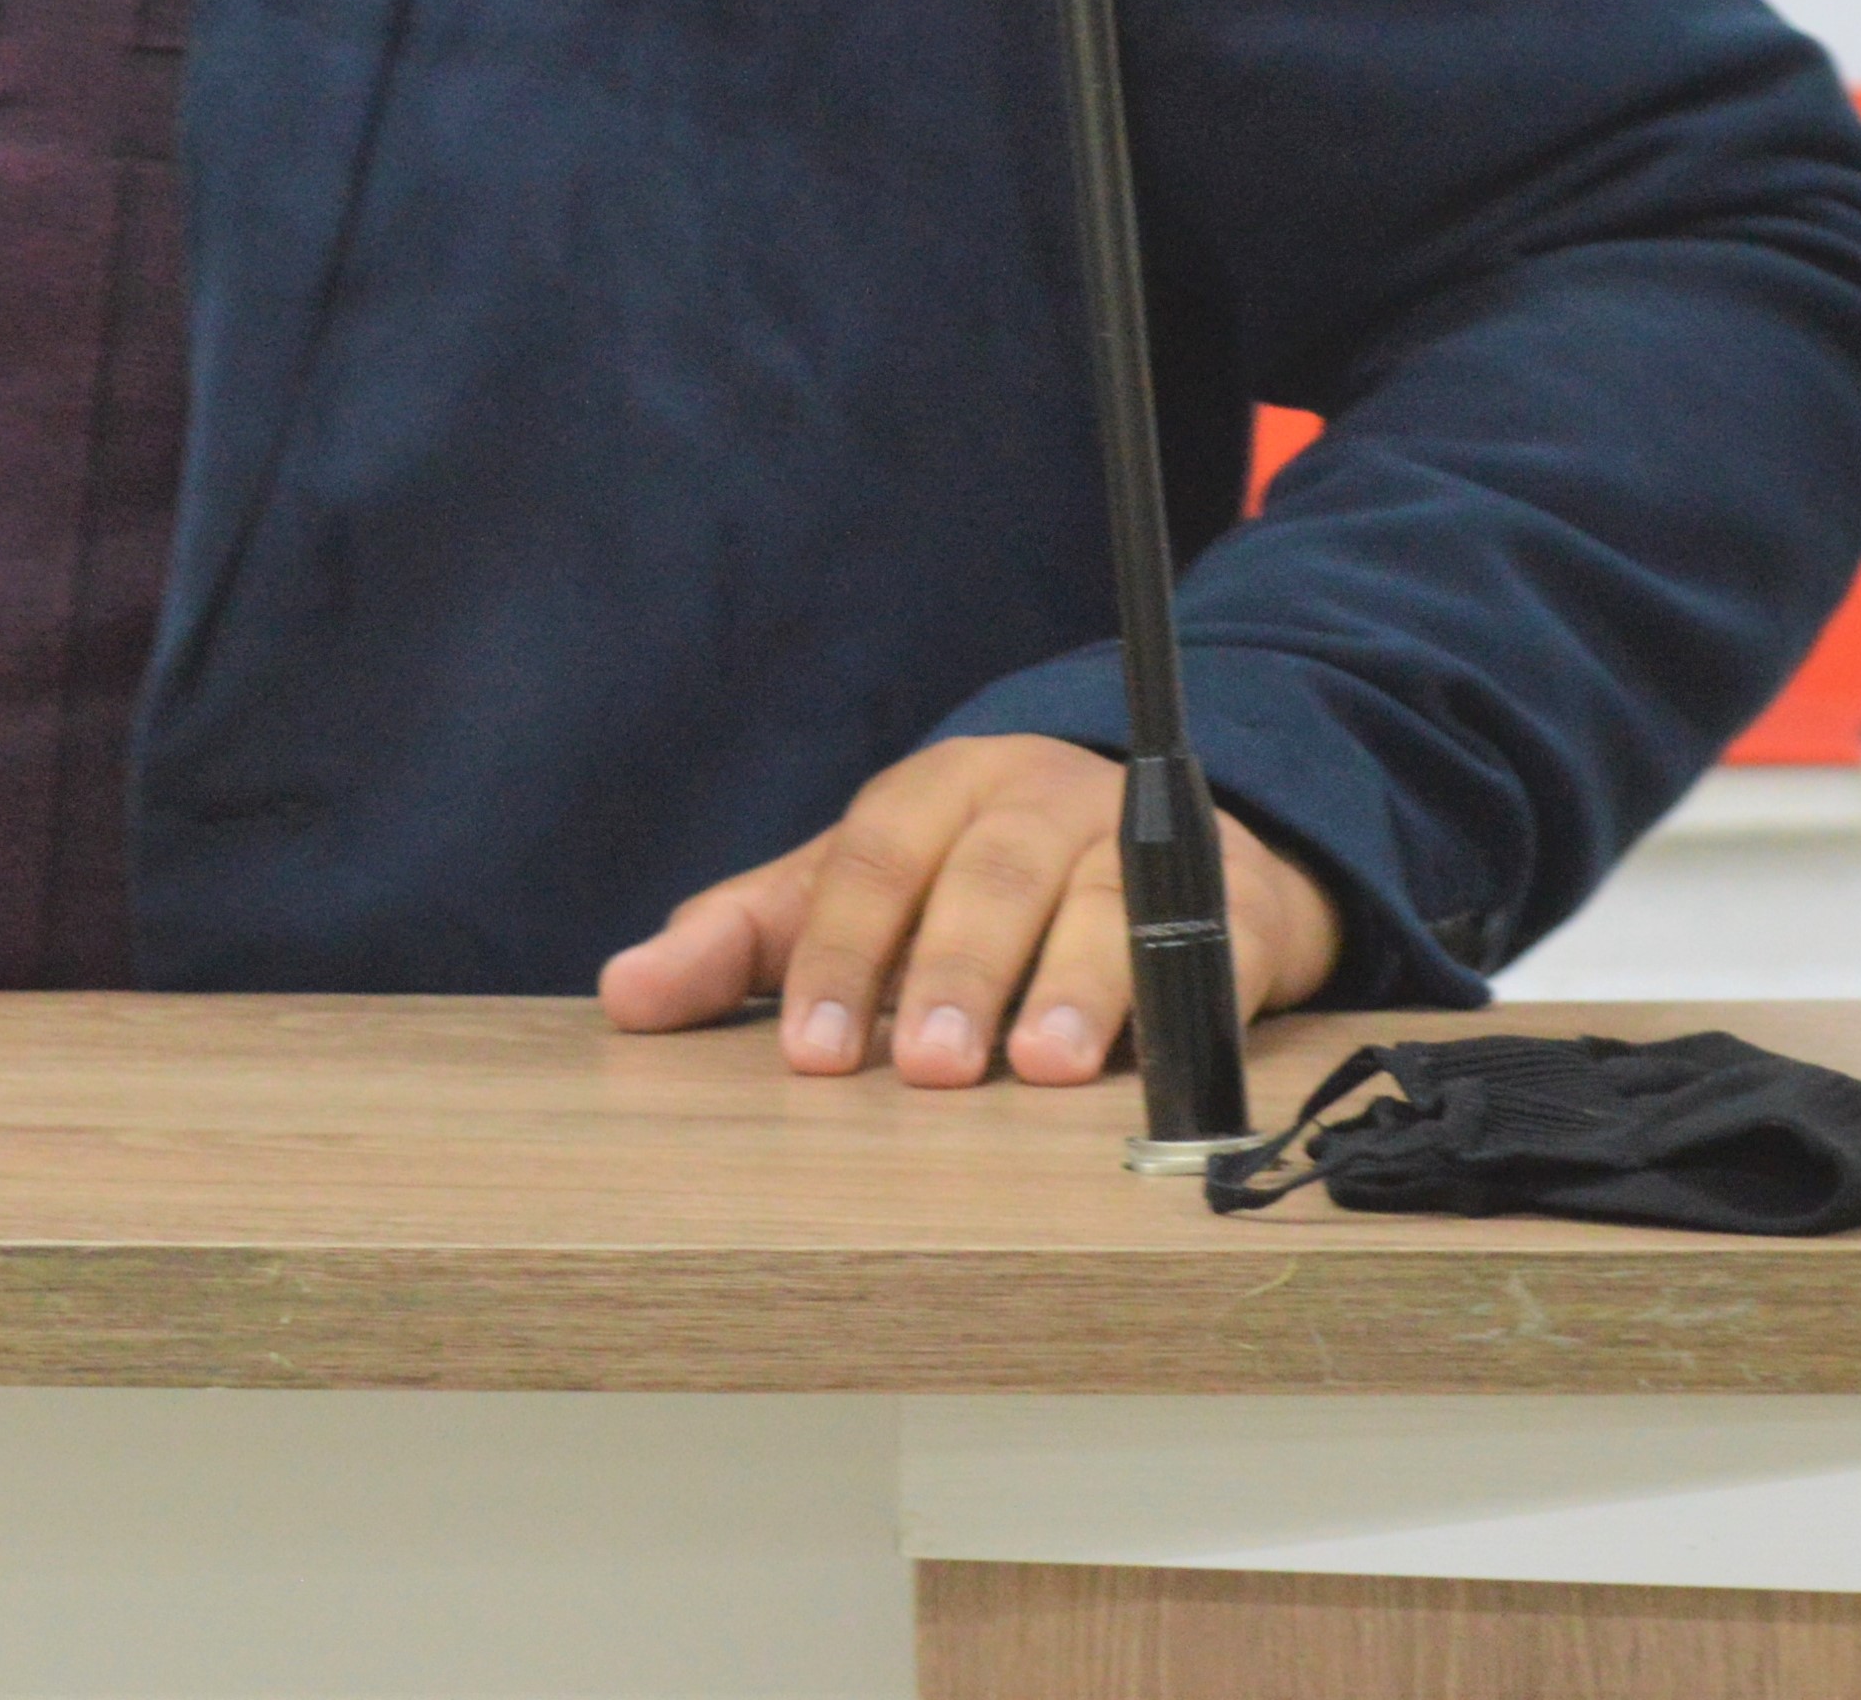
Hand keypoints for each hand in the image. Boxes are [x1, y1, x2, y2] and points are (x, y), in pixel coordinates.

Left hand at [594, 733, 1343, 1086]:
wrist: (1161, 844)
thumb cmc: (975, 888)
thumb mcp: (855, 899)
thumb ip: (743, 943)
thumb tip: (624, 993)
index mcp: (937, 790)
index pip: (875, 858)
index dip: (842, 954)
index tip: (813, 1051)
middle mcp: (1039, 798)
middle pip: (991, 875)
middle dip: (955, 970)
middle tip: (928, 1067)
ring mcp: (1143, 845)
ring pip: (1106, 904)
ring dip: (1074, 985)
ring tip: (1042, 1069)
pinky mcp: (1236, 903)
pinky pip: (1216, 944)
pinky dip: (1189, 1001)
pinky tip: (1163, 1062)